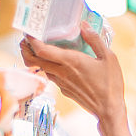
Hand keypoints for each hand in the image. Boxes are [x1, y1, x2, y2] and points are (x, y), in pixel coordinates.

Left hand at [19, 24, 135, 135]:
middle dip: (26, 49)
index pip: (42, 50)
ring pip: (41, 69)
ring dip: (35, 59)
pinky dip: (46, 68)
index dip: (32, 41)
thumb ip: (95, 40)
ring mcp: (62, 83)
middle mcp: (62, 72)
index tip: (28, 32)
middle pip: (34, 60)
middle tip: (25, 39)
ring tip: (36, 49)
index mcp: (71, 61)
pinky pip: (51, 76)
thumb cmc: (111, 84)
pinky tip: (53, 63)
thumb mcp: (109, 57)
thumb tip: (84, 25)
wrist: (109, 110)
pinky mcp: (64, 90)